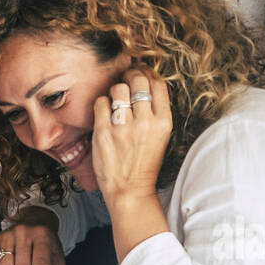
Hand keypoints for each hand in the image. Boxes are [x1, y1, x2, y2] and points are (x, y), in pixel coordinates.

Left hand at [91, 66, 171, 206]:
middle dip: (131, 76)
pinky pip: (101, 102)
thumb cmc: (144, 163)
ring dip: (115, 90)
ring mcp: (123, 127)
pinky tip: (104, 112)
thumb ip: (155, 112)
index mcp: (163, 122)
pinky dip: (101, 103)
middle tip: (125, 81)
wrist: (129, 190)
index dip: (148, 73)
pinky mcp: (103, 133)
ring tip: (115, 99)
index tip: (141, 74)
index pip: (158, 84)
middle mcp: (145, 122)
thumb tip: (146, 82)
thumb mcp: (160, 136)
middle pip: (138, 81)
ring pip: (118, 89)